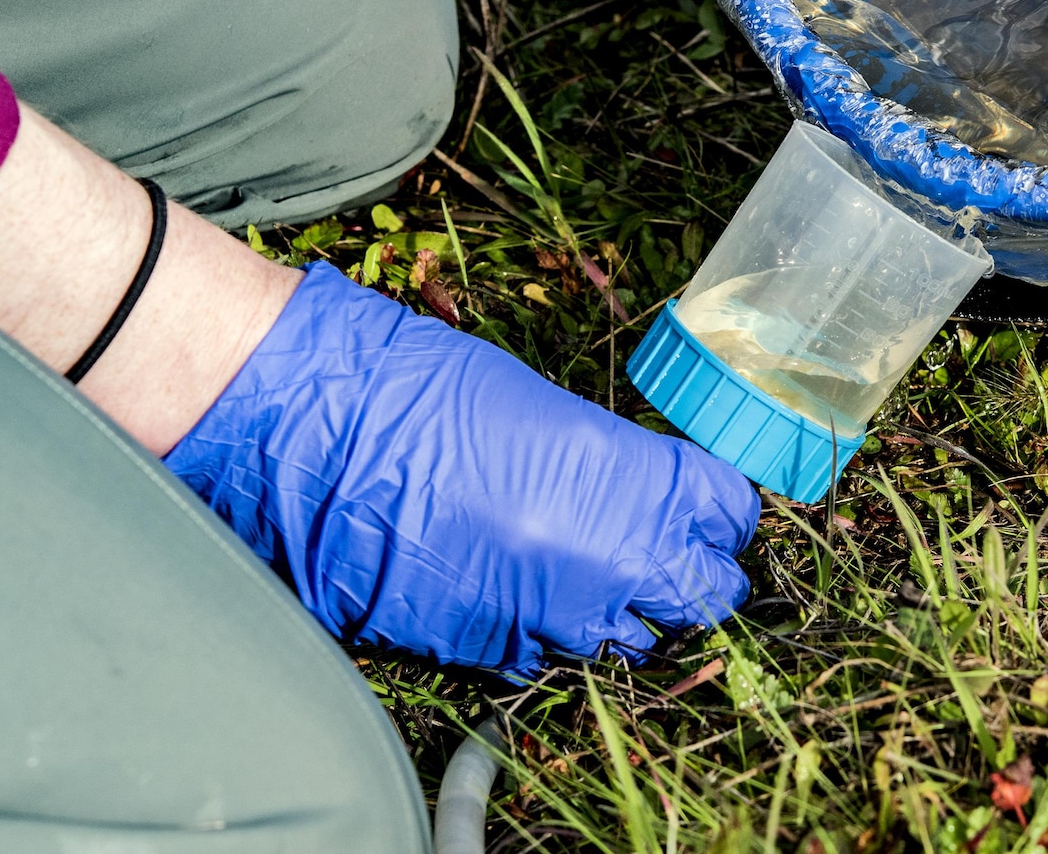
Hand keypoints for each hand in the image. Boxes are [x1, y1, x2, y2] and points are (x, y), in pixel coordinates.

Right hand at [165, 262, 760, 673]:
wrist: (319, 432)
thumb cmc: (422, 390)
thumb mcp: (549, 408)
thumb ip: (613, 462)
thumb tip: (643, 492)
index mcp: (629, 480)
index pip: (729, 512)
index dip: (725, 511)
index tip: (714, 509)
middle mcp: (606, 557)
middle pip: (707, 594)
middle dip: (697, 576)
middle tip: (674, 556)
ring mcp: (551, 611)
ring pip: (635, 641)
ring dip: (628, 613)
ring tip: (598, 577)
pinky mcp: (491, 646)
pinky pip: (554, 656)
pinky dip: (556, 634)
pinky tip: (533, 596)